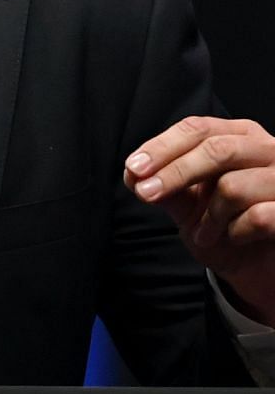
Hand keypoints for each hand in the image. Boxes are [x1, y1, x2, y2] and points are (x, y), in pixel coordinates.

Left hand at [127, 116, 274, 320]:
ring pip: (234, 187)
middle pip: (217, 149)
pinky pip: (258, 217)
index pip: (198, 129)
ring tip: (205, 233)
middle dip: (176, 173)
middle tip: (146, 194)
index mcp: (240, 137)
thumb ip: (164, 187)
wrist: (258, 264)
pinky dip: (234, 232)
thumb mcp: (188, 205)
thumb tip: (132, 173)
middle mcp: (268, 149)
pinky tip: (233, 238)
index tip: (134, 169)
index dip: (162, 147)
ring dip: (209, 217)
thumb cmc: (225, 226)